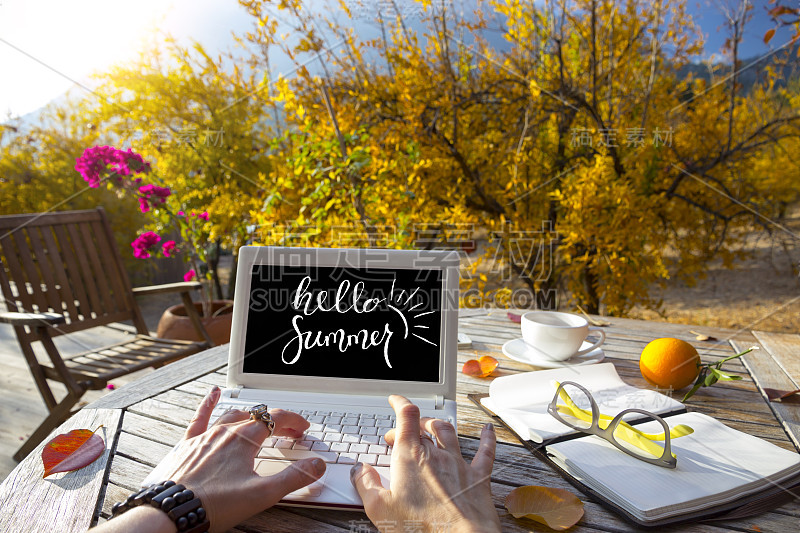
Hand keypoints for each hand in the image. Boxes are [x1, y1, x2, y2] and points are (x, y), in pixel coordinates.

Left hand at [94, 386, 324, 532]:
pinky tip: (214, 393)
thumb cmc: (214, 504)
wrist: (171, 512)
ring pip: (233, 415)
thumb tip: (317, 464)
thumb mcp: (262, 494)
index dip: (294, 422)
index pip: (277, 419)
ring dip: (251, 415)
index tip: (304, 429)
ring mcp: (204, 436)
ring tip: (261, 419)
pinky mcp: (187, 445)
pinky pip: (200, 417)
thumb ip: (293, 478)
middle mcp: (225, 431)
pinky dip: (209, 403)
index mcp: (245, 439)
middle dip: (278, 422)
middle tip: (290, 432)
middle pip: (258, 417)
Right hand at [350, 395, 500, 532]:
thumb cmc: (421, 528)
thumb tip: (359, 470)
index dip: (400, 403)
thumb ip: (366, 484)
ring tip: (432, 425)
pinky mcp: (478, 478)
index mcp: (410, 457)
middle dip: (412, 424)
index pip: (406, 416)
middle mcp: (436, 454)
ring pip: (449, 433)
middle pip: (424, 425)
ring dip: (438, 424)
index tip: (394, 400)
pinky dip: (486, 438)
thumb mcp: (380, 509)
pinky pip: (485, 451)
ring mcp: (459, 464)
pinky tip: (488, 429)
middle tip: (401, 433)